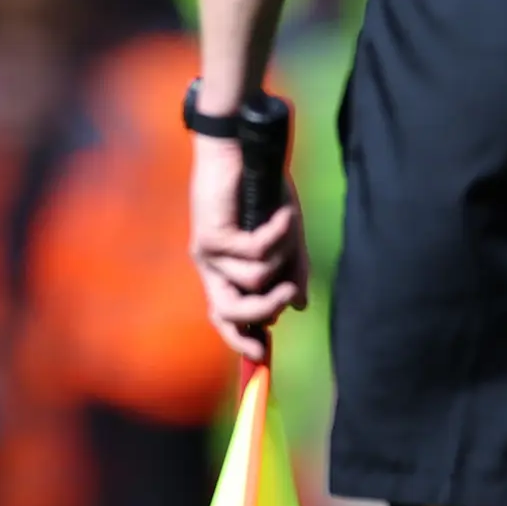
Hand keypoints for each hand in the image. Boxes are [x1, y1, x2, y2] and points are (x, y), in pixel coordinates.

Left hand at [188, 128, 305, 363]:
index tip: (263, 353)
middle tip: (289, 292)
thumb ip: (291, 270)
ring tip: (285, 226)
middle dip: (264, 309)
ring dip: (282, 256)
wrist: (241, 152)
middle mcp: (210, 267)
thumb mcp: (284, 239)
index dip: (240, 340)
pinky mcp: (211, 236)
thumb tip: (298, 306)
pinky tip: (283, 213)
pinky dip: (279, 233)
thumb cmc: (261, 193)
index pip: (224, 319)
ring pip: (254, 280)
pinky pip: (257, 252)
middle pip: (230, 313)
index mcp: (222, 273)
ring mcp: (208, 253)